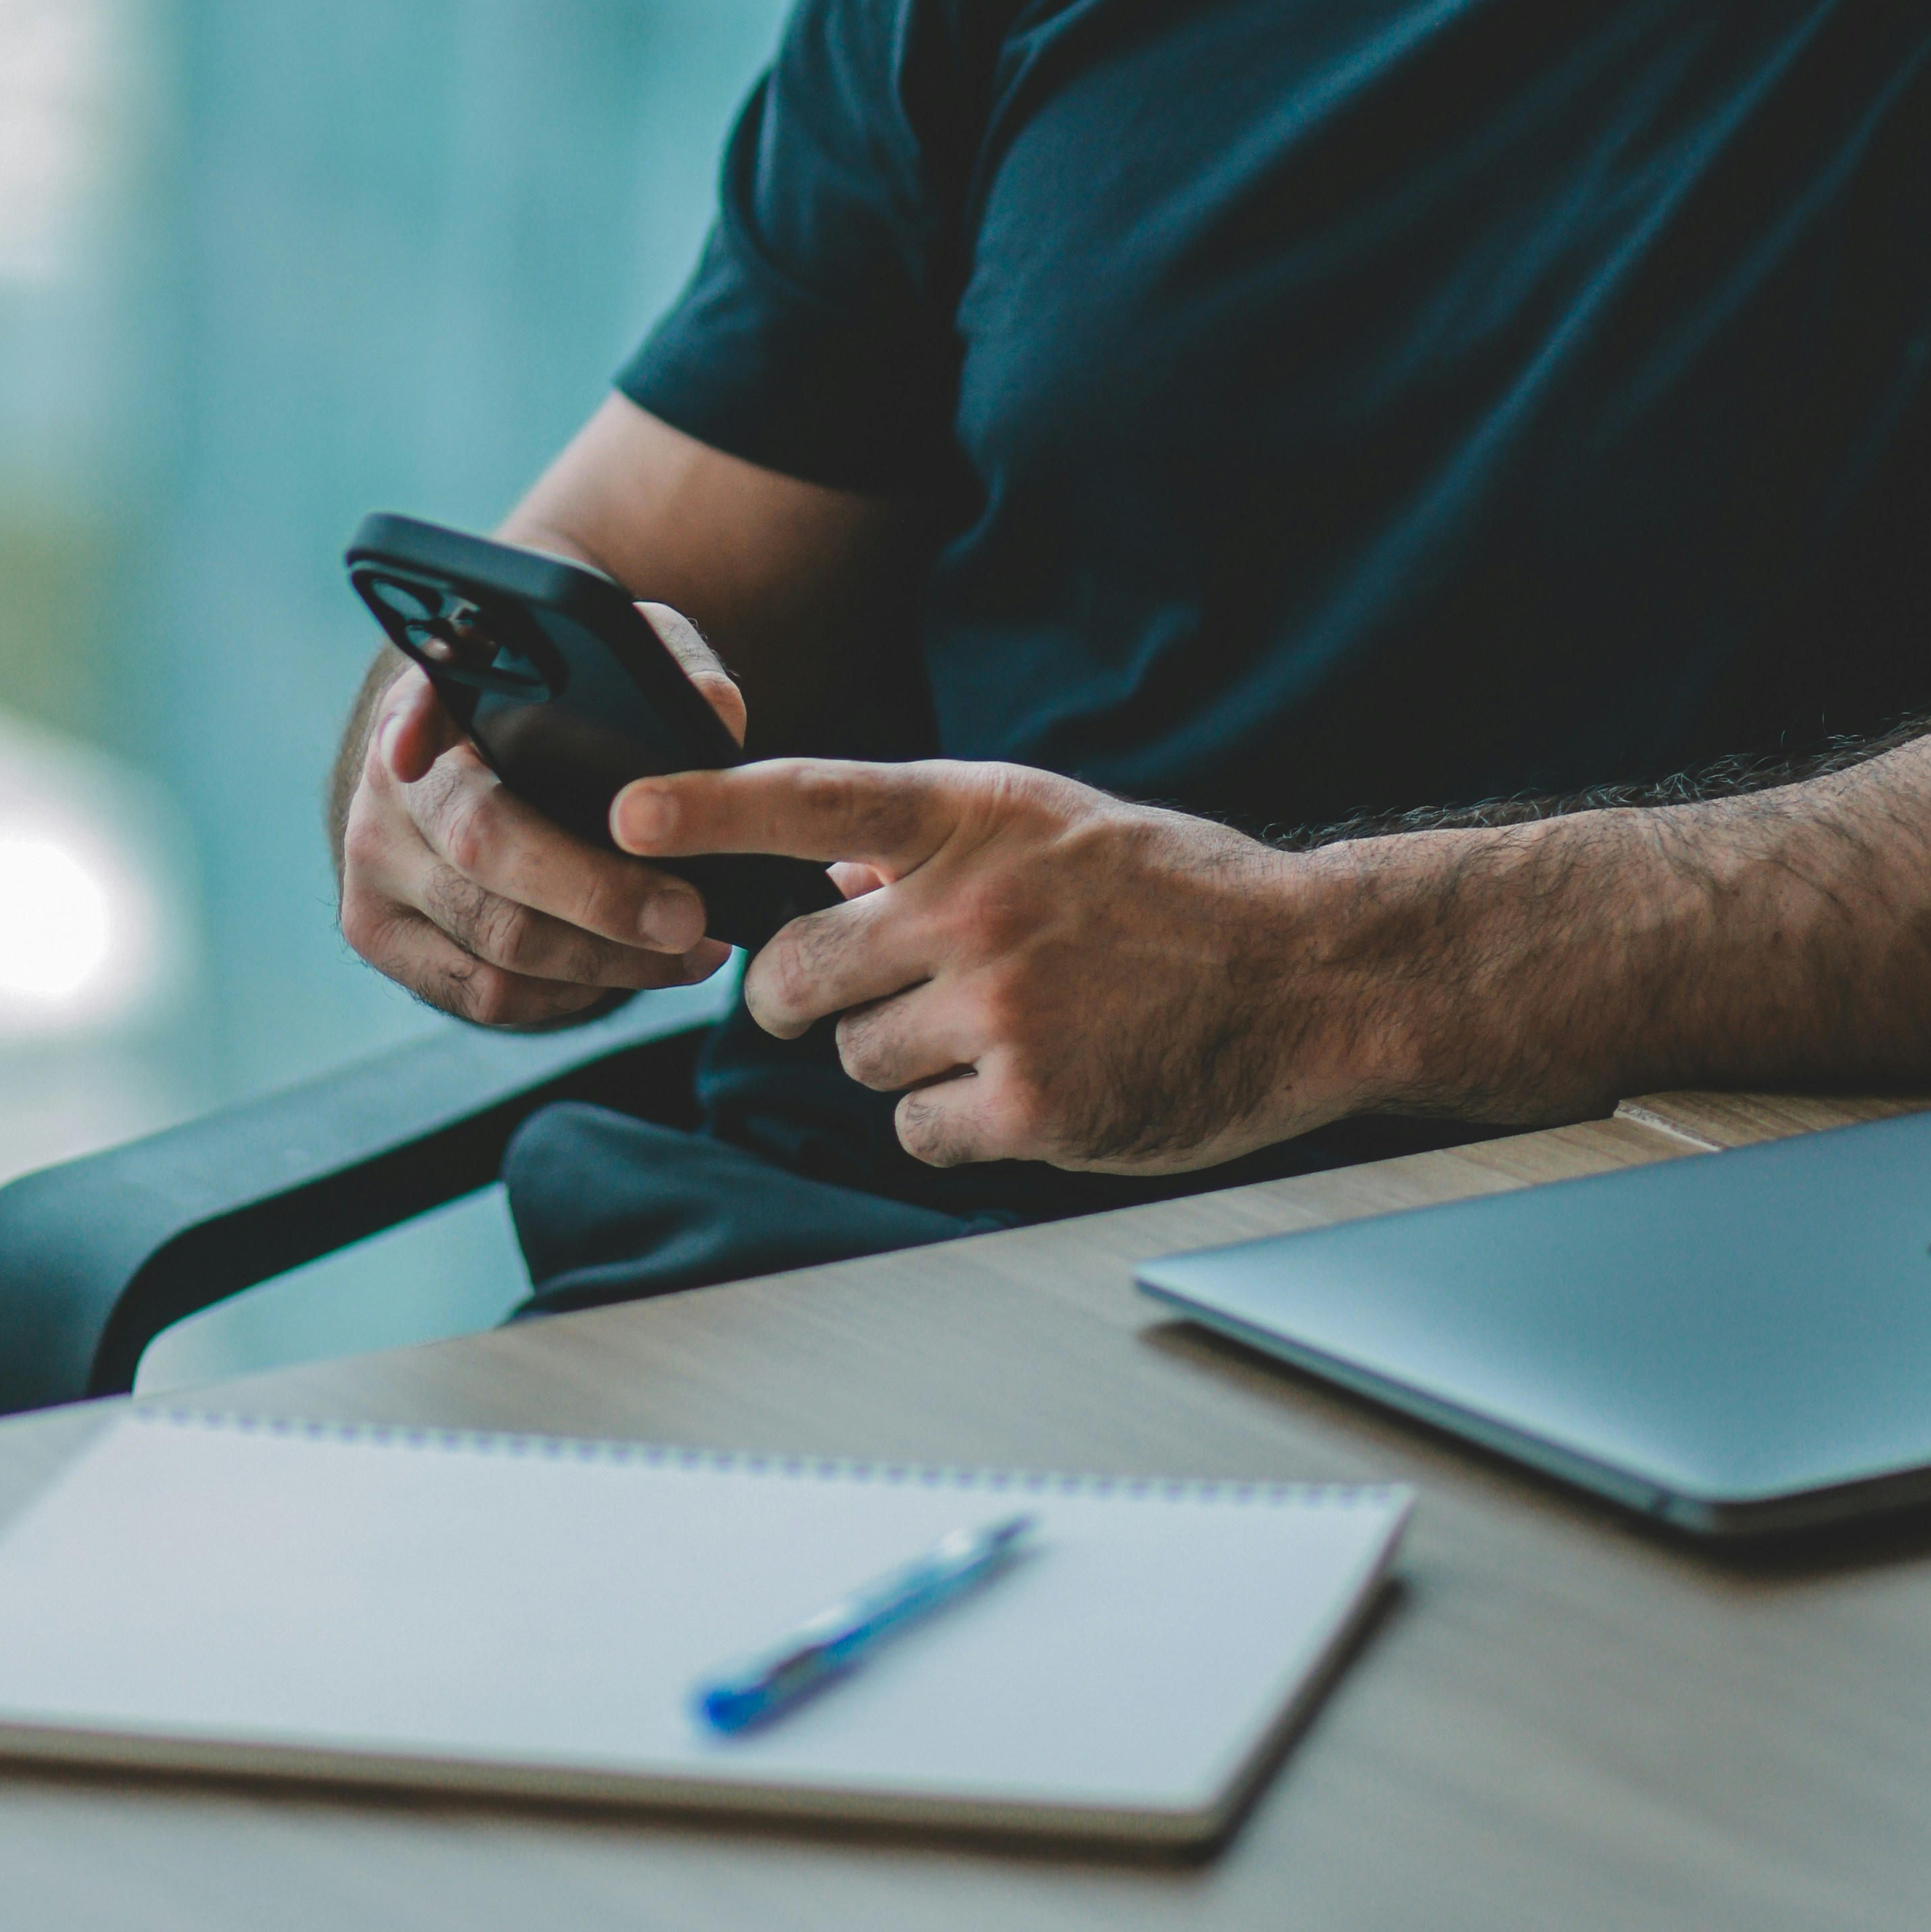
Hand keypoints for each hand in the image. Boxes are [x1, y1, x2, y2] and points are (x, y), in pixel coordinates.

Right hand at [337, 606, 743, 1029]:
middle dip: (597, 892)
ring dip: (604, 960)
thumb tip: (714, 713)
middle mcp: (388, 782)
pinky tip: (629, 970)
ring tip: (688, 950)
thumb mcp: (617, 670)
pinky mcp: (382, 937)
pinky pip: (483, 991)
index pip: (413, 700)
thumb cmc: (567, 713)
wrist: (490, 773)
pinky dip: (568, 993)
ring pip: (493, 938)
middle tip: (689, 915)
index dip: (411, 726)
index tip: (411, 750)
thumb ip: (665, 669)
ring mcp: (374, 867)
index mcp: (436, 697)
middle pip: (484, 846)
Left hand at [610, 753, 1359, 1171]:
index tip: (624, 813)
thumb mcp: (1053, 828)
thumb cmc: (1178, 897)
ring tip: (1003, 1033)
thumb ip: (936, 844)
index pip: (811, 799)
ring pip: (858, 1061)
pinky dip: (957, 1125)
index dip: (707, 808)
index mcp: (977, 815)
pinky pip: (918, 1132)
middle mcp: (975, 903)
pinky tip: (1029, 1090)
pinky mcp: (1030, 1106)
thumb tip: (830, 868)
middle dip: (806, 998)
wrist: (1307, 974)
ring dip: (905, 1061)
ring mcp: (1000, 1007)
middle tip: (862, 997)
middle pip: (794, 973)